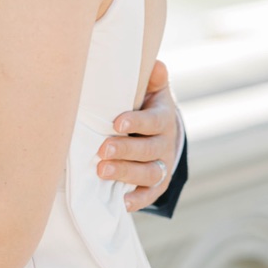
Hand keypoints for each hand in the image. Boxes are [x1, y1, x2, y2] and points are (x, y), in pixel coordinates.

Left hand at [98, 60, 181, 210]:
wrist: (162, 134)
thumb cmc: (146, 107)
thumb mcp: (152, 90)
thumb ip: (153, 79)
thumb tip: (156, 65)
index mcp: (163, 118)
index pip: (153, 121)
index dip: (137, 122)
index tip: (117, 123)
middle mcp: (165, 144)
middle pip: (149, 150)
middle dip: (126, 151)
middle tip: (103, 150)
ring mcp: (162, 166)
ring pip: (150, 173)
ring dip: (126, 173)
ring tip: (102, 171)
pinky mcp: (157, 185)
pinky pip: (149, 195)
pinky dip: (137, 200)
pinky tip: (121, 202)